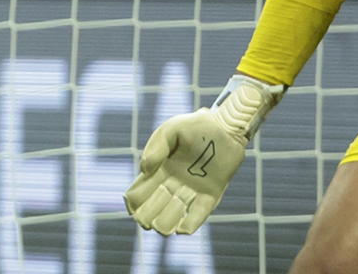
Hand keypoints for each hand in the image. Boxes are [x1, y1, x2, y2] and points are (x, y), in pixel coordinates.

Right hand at [124, 74, 282, 234]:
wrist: (226, 127)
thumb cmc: (196, 125)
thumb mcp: (171, 130)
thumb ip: (156, 147)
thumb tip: (143, 170)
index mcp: (159, 169)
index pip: (140, 191)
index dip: (134, 202)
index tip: (132, 207)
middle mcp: (173, 183)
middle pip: (154, 207)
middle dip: (147, 217)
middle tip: (145, 222)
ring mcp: (192, 190)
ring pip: (175, 213)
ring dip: (166, 220)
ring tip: (162, 223)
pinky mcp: (211, 194)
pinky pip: (200, 213)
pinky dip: (191, 223)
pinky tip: (182, 231)